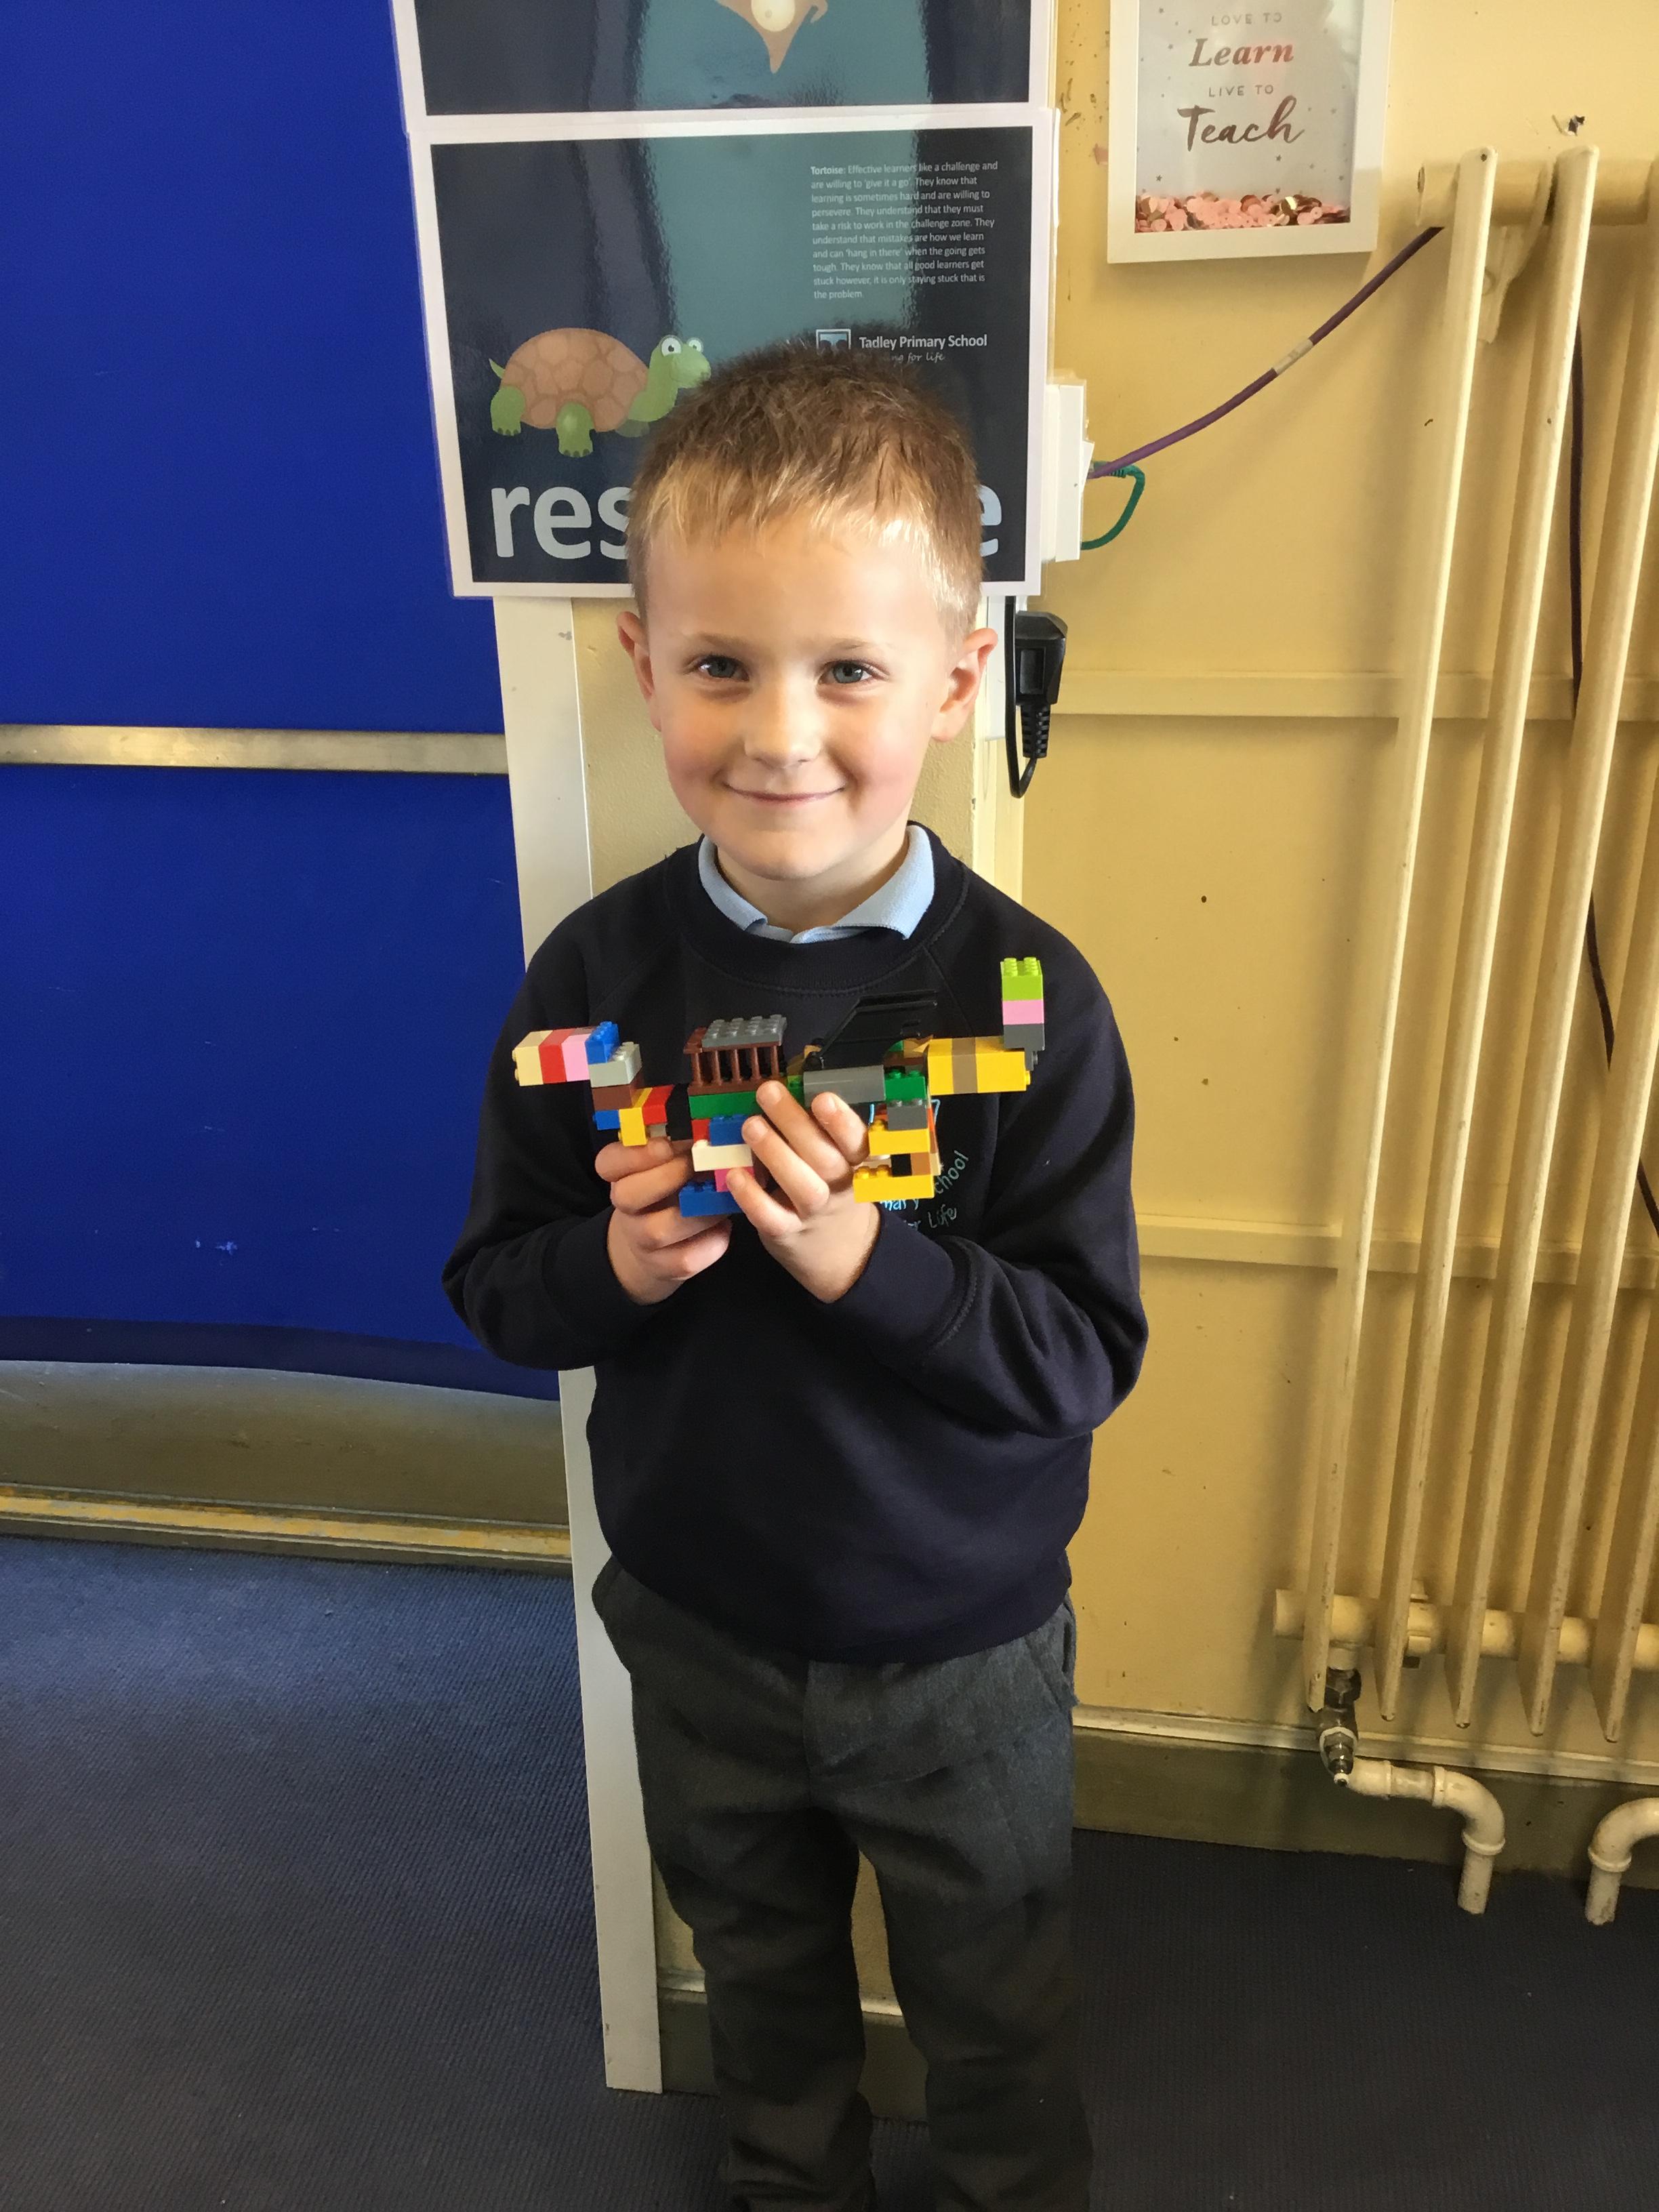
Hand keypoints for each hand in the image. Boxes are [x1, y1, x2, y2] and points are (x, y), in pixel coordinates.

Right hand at [599, 1136, 731, 1304]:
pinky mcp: (661, 1267)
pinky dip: (709, 1245)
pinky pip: (683, 1260)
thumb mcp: (669, 1164)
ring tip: (722, 1201)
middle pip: (626, 1195)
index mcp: (622, 1175)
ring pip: (657, 1231)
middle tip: (698, 1166)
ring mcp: (640, 1240)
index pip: (608, 1163)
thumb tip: (719, 1124)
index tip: (666, 1144)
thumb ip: (682, 1145)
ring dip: (696, 1214)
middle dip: (665, 1179)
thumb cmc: (672, 1190)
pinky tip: (725, 1229)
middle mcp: (625, 1208)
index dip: (634, 1154)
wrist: (657, 1247)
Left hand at [726, 1081, 879, 1302]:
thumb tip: (784, 1090)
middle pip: (824, 1156)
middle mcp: (839, 1187)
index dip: (841, 1121)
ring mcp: (813, 1213)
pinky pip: (770, 1216)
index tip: (822, 1097)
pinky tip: (734, 1175)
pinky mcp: (787, 1233)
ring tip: (750, 1125)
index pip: (856, 1141)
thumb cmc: (831, 1192)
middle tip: (768, 1092)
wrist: (841, 1255)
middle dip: (796, 1122)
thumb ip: (818, 1133)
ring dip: (775, 1153)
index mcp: (854, 1163)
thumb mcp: (839, 1163)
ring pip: (801, 1185)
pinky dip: (752, 1196)